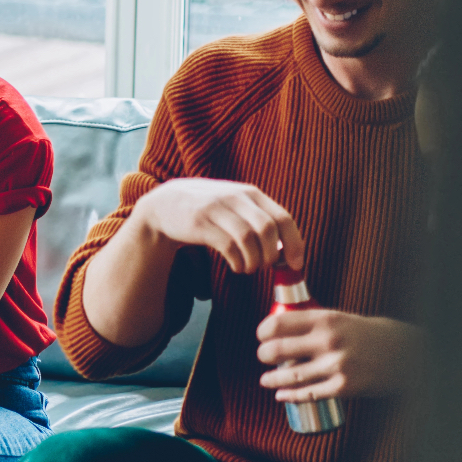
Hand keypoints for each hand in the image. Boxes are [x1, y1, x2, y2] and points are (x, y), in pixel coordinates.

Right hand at [135, 178, 303, 273]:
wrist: (164, 205)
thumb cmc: (208, 210)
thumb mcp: (235, 204)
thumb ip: (259, 218)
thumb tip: (288, 248)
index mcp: (250, 193)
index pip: (283, 218)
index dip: (294, 243)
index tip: (296, 263)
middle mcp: (235, 197)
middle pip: (267, 229)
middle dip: (271, 255)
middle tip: (266, 267)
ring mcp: (216, 209)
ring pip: (248, 239)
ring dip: (254, 261)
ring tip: (249, 268)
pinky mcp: (199, 223)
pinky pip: (228, 247)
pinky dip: (238, 262)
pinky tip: (237, 266)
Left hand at [256, 310, 418, 399]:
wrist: (406, 354)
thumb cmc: (368, 334)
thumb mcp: (340, 318)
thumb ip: (312, 324)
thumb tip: (278, 330)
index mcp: (325, 319)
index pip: (278, 323)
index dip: (263, 331)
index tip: (261, 336)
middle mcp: (328, 341)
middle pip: (278, 349)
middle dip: (264, 354)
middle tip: (263, 356)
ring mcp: (336, 366)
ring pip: (289, 375)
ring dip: (271, 378)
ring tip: (265, 379)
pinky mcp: (344, 387)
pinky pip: (308, 394)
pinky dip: (290, 395)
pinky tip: (281, 394)